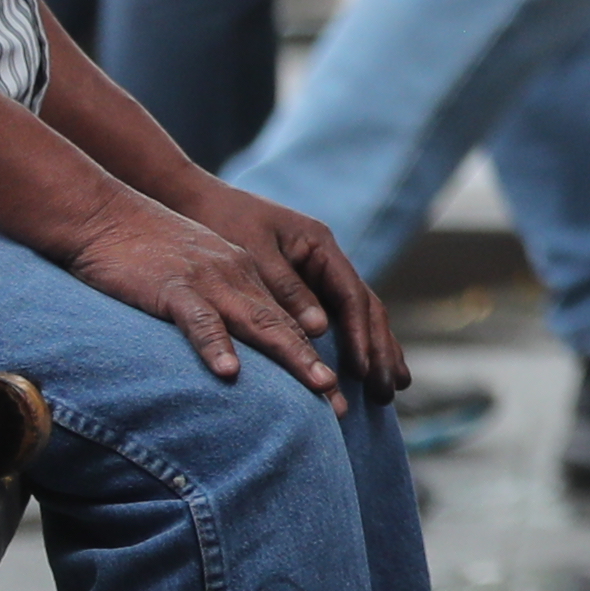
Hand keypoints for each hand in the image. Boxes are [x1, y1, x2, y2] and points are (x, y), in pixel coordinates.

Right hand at [59, 189, 357, 399]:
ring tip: (319, 387)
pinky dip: (216, 346)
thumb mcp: (198, 273)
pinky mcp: (172, 288)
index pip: (289, 322)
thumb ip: (222, 303)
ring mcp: (208, 282)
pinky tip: (230, 372)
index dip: (316, 358)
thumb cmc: (145, 250)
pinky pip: (199, 320)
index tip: (336, 395)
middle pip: (286, 327)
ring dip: (292, 356)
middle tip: (342, 406)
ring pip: (259, 322)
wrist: (104, 215)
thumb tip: (238, 351)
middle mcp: (237, 279)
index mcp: (245, 276)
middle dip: (316, 367)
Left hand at [180, 180, 403, 397]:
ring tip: (392, 387)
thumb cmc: (222, 222)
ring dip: (377, 350)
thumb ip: (285, 288)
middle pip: (367, 308)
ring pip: (358, 315)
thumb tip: (319, 329)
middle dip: (382, 349)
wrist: (196, 201)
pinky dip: (353, 344)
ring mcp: (318, 272)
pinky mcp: (303, 284)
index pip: (352, 296)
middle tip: (392, 389)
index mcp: (321, 246)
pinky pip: (337, 317)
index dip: (361, 334)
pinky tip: (363, 368)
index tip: (364, 370)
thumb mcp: (254, 252)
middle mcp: (327, 260)